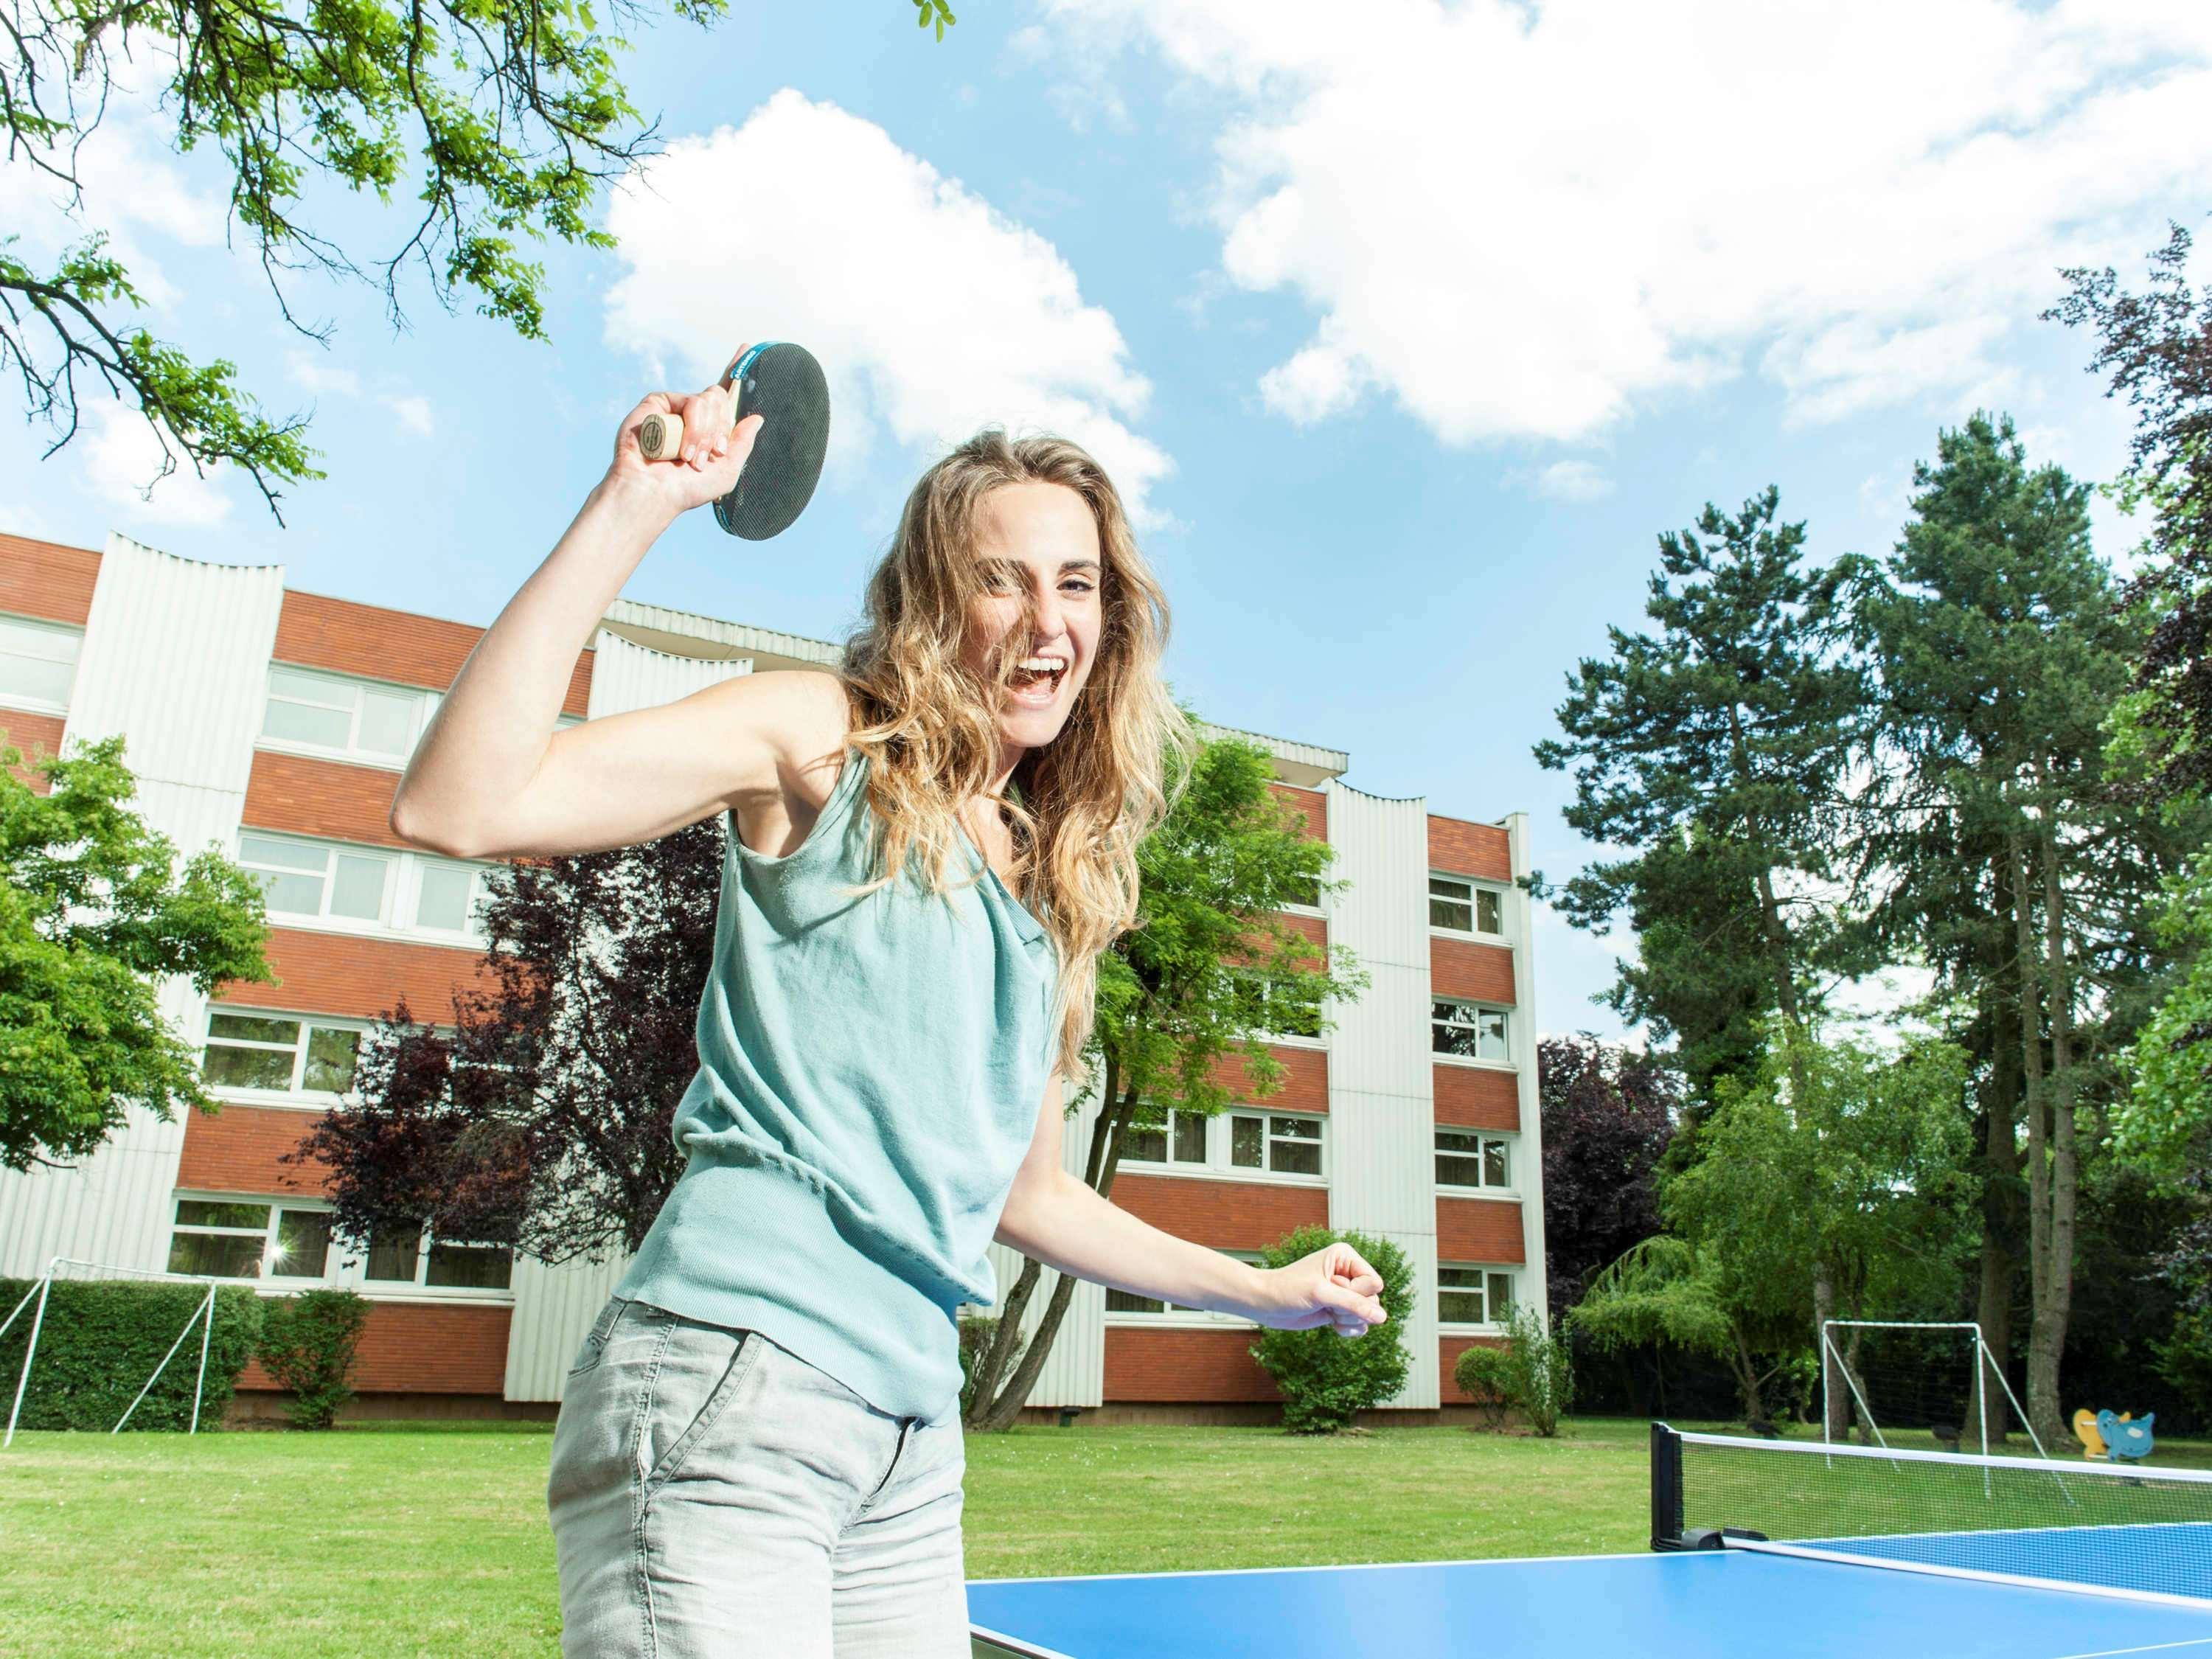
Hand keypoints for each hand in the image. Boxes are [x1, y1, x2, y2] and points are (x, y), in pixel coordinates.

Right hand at [600, 344, 765, 521]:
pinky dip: (694, 425)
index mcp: (710, 428)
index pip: (725, 395)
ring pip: (710, 399)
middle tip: (711, 455)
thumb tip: (756, 418)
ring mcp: (676, 407)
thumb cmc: (686, 488)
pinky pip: (692, 401)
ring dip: (706, 432)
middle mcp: (693, 414)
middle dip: (721, 429)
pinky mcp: (659, 402)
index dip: (736, 371)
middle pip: (721, 398)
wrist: (653, 492)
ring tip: (690, 457)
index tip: (747, 348)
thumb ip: (743, 444)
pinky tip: (681, 447)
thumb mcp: (727, 471)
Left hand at [1243, 1241, 1388, 1338]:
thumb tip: (1383, 1318)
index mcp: (1346, 1257)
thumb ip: (1354, 1304)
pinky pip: (1361, 1324)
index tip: (1330, 1289)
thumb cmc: (1288, 1289)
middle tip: (1326, 1302)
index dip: (1355, 1293)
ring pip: (1369, 1314)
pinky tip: (1333, 1325)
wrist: (1265, 1303)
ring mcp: (1345, 1292)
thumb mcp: (1321, 1294)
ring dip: (1349, 1320)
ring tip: (1328, 1312)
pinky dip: (1349, 1329)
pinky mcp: (1340, 1309)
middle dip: (1351, 1308)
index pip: (1374, 1282)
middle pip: (1373, 1299)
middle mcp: (1348, 1272)